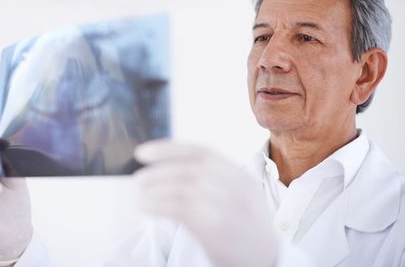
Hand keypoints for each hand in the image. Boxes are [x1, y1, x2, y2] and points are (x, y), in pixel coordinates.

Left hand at [134, 140, 279, 266]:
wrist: (267, 259)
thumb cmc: (247, 226)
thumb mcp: (242, 193)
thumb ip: (217, 177)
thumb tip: (172, 164)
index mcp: (240, 175)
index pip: (200, 152)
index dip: (168, 148)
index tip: (144, 152)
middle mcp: (236, 187)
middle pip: (189, 170)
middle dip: (158, 171)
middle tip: (137, 177)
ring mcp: (227, 207)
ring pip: (182, 189)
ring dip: (154, 189)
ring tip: (138, 193)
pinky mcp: (215, 228)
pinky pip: (178, 210)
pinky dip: (156, 205)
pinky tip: (144, 206)